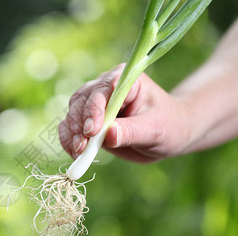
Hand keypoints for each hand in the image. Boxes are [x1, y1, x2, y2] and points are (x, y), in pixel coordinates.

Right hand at [59, 63, 193, 162]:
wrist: (167, 136)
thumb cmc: (169, 126)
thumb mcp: (155, 130)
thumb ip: (132, 132)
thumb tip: (108, 135)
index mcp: (125, 80)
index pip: (103, 89)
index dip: (94, 109)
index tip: (92, 130)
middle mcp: (106, 87)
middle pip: (82, 100)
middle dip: (79, 123)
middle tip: (82, 146)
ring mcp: (95, 104)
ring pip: (72, 112)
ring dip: (71, 133)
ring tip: (78, 152)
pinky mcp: (89, 121)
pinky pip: (71, 127)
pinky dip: (68, 139)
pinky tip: (73, 153)